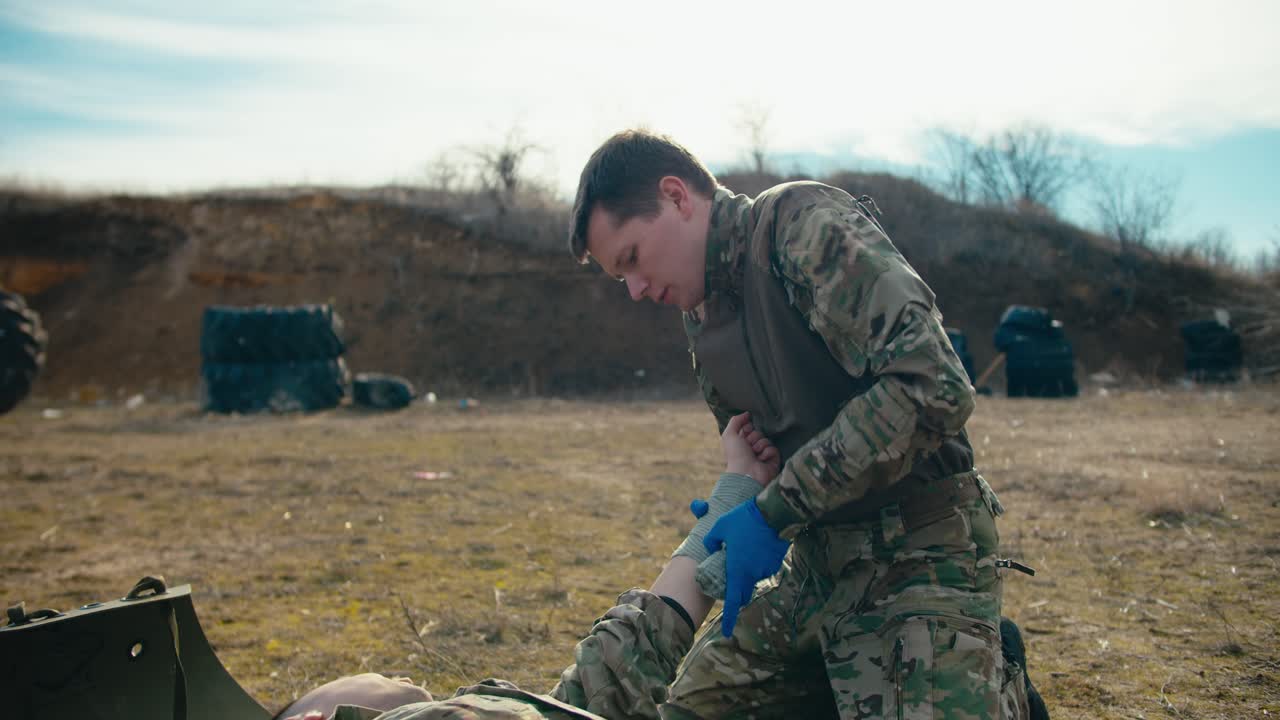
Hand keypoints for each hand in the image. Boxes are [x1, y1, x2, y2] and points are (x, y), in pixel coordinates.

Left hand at [702, 498, 789, 636]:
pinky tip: (756, 546)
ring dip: (747, 571)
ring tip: (744, 550)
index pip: (732, 601)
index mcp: (737, 570)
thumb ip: (711, 541)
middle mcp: (752, 574)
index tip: (727, 632)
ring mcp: (765, 569)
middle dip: (737, 592)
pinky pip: (763, 568)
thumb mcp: (720, 527)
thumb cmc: (743, 520)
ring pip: (753, 578)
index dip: (730, 619)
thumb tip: (711, 547)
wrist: (772, 513)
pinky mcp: (775, 563)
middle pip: (743, 592)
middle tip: (731, 580)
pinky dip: (758, 562)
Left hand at [721, 413, 779, 486]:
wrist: (747, 473)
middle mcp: (751, 448)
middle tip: (749, 447)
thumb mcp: (730, 435)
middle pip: (758, 432)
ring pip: (766, 440)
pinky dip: (767, 453)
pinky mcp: (772, 460)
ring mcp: (762, 455)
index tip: (744, 433)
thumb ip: (736, 421)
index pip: (749, 427)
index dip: (747, 428)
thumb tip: (747, 413)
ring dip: (760, 445)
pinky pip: (773, 449)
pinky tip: (762, 459)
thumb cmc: (736, 455)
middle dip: (754, 438)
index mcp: (740, 443)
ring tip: (755, 454)